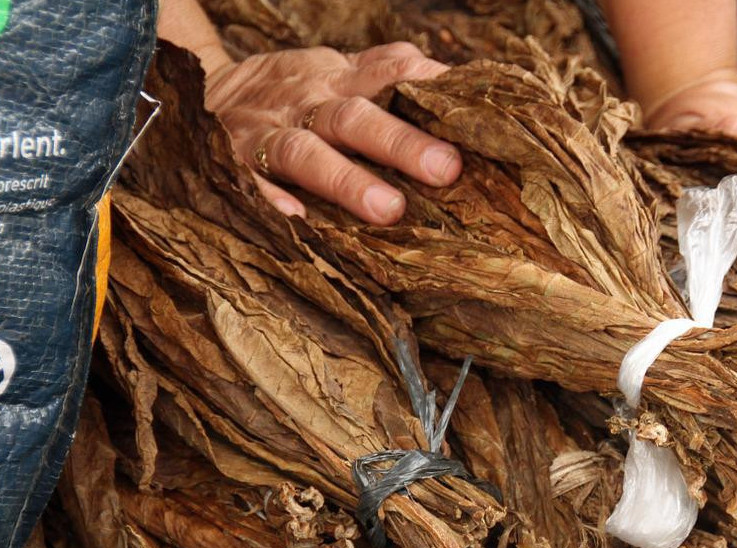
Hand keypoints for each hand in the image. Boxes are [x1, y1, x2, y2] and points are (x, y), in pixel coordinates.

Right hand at [203, 42, 461, 223]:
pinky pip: (251, 183)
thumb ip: (390, 86)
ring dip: (347, 180)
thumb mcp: (338, 77)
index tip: (466, 107)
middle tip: (446, 169)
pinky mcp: (235, 165)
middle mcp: (307, 102)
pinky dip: (270, 200)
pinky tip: (296, 221)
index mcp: (339, 78)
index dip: (427, 85)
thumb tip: (462, 104)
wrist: (204, 95)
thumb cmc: (296, 96)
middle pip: (356, 117)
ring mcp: (268, 133)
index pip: (389, 71)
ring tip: (390, 210)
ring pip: (308, 153)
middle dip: (401, 142)